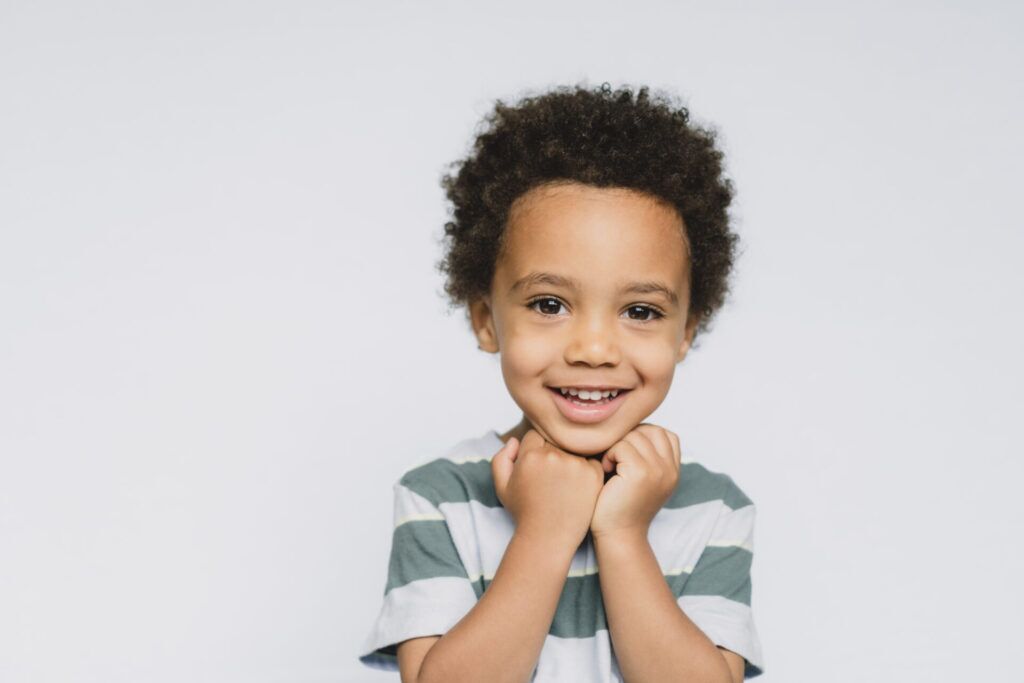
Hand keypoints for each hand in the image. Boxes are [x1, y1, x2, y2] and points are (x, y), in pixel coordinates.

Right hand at [492, 429, 604, 546]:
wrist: (548, 537)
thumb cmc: (524, 512)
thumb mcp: (502, 486)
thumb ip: (501, 458)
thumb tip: (515, 440)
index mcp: (530, 455)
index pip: (535, 436)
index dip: (535, 450)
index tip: (538, 468)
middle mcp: (553, 456)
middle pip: (555, 441)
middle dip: (553, 454)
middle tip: (551, 478)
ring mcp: (575, 464)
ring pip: (573, 450)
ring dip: (570, 461)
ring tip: (564, 485)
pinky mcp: (593, 474)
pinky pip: (592, 461)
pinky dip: (586, 471)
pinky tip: (577, 487)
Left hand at [589, 423, 680, 539]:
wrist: (617, 535)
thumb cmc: (620, 505)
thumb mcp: (642, 479)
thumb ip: (647, 455)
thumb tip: (630, 423)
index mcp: (673, 470)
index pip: (664, 433)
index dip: (641, 436)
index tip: (626, 454)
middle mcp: (670, 470)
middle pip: (649, 430)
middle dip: (627, 439)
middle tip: (615, 459)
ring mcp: (658, 470)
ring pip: (634, 435)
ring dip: (616, 446)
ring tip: (610, 465)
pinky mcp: (641, 473)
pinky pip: (622, 445)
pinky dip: (609, 454)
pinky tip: (606, 470)